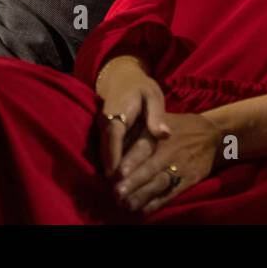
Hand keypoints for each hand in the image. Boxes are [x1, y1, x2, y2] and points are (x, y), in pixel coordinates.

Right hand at [95, 55, 170, 176]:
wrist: (122, 78)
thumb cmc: (142, 88)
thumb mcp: (153, 96)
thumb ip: (157, 115)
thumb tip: (165, 134)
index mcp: (117, 112)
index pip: (113, 137)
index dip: (114, 157)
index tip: (118, 175)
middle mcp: (105, 122)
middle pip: (106, 149)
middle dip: (111, 169)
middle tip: (121, 189)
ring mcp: (101, 128)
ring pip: (104, 152)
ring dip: (110, 168)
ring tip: (121, 187)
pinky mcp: (103, 133)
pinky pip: (106, 150)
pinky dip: (112, 162)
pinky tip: (121, 176)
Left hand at [113, 112, 222, 213]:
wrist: (212, 134)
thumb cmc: (178, 126)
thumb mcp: (160, 119)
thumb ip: (138, 130)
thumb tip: (113, 144)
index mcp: (159, 134)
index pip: (143, 147)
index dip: (130, 161)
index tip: (116, 173)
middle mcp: (169, 151)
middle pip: (149, 168)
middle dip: (132, 182)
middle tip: (116, 194)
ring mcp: (180, 166)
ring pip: (158, 183)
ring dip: (142, 195)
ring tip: (126, 205)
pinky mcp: (188, 179)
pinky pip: (171, 193)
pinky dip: (157, 203)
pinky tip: (143, 210)